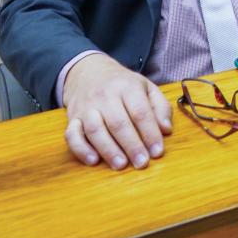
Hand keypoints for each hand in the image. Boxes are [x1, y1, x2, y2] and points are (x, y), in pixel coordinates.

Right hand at [63, 53, 172, 169]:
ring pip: (95, 129)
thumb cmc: (123, 85)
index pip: (140, 112)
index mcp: (128, 87)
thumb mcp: (147, 87)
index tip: (157, 151)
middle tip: (142, 163)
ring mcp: (87, 107)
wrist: (89, 72)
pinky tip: (93, 160)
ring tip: (121, 165)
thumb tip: (166, 129)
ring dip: (108, 150)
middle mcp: (105, 96)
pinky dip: (81, 149)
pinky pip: (72, 135)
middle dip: (131, 145)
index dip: (150, 133)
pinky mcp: (72, 118)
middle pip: (118, 122)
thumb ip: (160, 107)